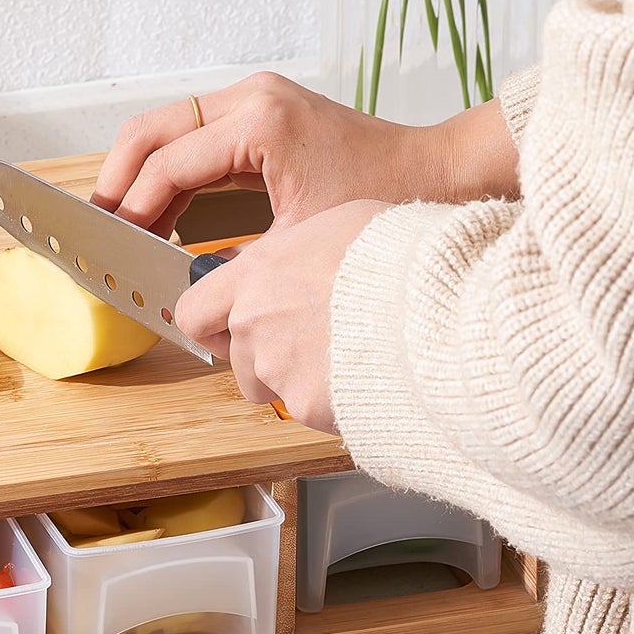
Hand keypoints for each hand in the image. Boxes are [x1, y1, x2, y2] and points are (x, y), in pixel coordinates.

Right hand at [92, 72, 518, 235]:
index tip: (112, 241)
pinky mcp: (258, 111)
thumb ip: (235, 260)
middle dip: (118, 179)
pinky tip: (160, 211)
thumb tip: (183, 287)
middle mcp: (250, 98)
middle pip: (151, 129)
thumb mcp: (302, 240)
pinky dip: (168, 170)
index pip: (169, 163)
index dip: (134, 206)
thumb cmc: (386, 200)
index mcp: (259, 122)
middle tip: (99, 226)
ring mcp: (253, 99)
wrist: (437, 172)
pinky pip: (192, 135)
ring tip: (121, 222)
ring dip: (138, 173)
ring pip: (165, 128)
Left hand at [175, 200, 390, 432]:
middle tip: (307, 344)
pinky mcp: (304, 404)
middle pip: (236, 356)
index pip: (195, 309)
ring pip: (269, 387)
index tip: (226, 328)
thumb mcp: (342, 222)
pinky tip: (365, 378)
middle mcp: (253, 321)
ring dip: (294, 380)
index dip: (210, 324)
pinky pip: (307, 410)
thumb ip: (300, 251)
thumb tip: (296, 261)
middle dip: (263, 356)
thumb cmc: (401, 257)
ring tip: (342, 359)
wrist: (438, 306)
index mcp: (257, 273)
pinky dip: (329, 402)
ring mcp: (275, 366)